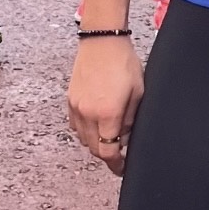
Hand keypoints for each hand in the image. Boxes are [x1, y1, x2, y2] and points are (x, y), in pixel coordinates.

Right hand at [68, 35, 143, 173]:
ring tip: (109, 134)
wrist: (102, 41)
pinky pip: (76, 126)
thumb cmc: (123, 63)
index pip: (108, 151)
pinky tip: (97, 122)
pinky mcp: (70, 100)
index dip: (116, 164)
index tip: (122, 168)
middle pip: (94, 148)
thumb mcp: (138, 93)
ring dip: (96, 142)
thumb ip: (130, 120)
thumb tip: (124, 139)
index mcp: (107, 113)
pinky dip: (85, 131)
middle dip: (107, 154)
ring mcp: (76, 107)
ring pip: (84, 139)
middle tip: (119, 152)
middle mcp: (88, 113)